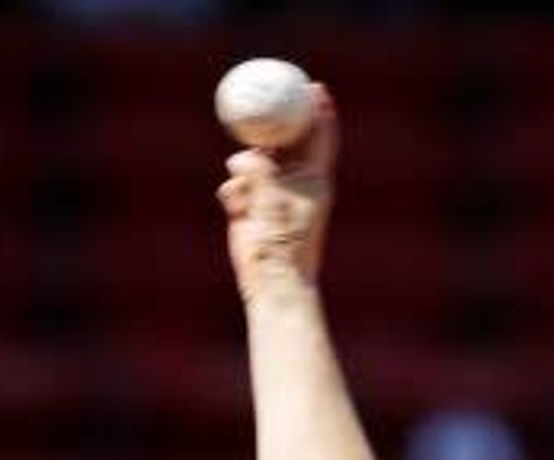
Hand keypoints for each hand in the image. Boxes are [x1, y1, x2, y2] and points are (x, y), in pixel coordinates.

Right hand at [218, 85, 336, 296]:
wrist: (272, 280)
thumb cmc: (284, 243)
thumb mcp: (273, 201)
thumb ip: (260, 173)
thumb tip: (243, 156)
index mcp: (314, 178)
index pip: (320, 136)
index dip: (318, 109)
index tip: (312, 86)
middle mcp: (294, 182)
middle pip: (285, 140)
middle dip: (273, 123)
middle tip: (260, 102)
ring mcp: (271, 193)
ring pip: (254, 160)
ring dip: (245, 165)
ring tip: (244, 179)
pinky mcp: (250, 206)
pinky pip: (236, 185)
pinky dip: (233, 192)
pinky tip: (235, 208)